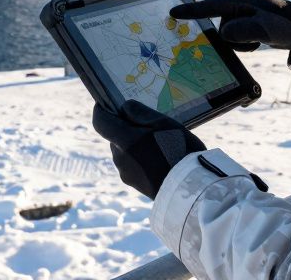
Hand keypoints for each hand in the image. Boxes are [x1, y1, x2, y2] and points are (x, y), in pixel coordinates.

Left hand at [92, 100, 206, 199]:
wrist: (190, 188)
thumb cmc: (179, 149)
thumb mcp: (163, 122)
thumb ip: (140, 112)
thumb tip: (124, 108)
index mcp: (124, 141)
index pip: (100, 122)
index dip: (101, 110)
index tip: (108, 103)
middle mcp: (120, 158)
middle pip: (115, 136)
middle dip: (126, 128)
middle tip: (149, 125)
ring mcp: (126, 173)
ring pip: (124, 151)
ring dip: (134, 144)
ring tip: (159, 143)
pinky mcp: (134, 184)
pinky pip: (132, 165)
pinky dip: (140, 158)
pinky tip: (160, 158)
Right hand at [170, 0, 290, 52]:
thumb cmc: (289, 27)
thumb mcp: (266, 29)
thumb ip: (243, 30)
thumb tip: (224, 33)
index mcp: (244, 0)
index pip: (213, 5)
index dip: (192, 11)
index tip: (173, 13)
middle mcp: (244, 3)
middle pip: (222, 23)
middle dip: (232, 36)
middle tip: (253, 41)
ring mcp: (248, 12)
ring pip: (229, 31)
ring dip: (240, 41)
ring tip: (258, 42)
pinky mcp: (253, 21)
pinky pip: (238, 33)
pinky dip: (245, 41)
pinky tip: (258, 42)